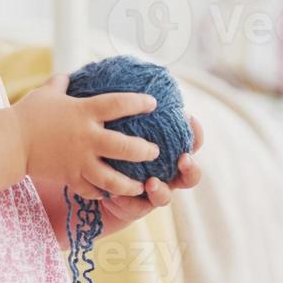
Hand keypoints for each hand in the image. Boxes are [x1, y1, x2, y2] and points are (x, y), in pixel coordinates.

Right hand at [12, 72, 160, 200]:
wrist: (10, 141)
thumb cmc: (28, 114)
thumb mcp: (46, 93)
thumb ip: (61, 84)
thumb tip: (67, 75)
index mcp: (84, 112)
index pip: (119, 104)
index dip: (139, 103)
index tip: (153, 103)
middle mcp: (87, 138)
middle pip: (125, 147)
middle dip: (145, 151)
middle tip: (154, 152)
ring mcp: (79, 161)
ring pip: (113, 178)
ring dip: (129, 184)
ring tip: (140, 186)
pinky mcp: (70, 177)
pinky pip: (91, 190)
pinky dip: (101, 193)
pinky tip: (108, 193)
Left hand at [91, 112, 203, 237]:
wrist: (89, 182)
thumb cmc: (105, 147)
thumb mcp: (110, 125)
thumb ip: (116, 106)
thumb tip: (111, 74)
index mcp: (163, 149)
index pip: (186, 140)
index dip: (194, 131)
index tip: (188, 117)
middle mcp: (163, 172)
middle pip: (189, 172)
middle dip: (191, 167)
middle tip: (183, 158)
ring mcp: (151, 193)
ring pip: (167, 196)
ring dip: (163, 190)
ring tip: (152, 183)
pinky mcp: (134, 208)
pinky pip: (137, 207)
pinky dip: (130, 201)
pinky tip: (119, 194)